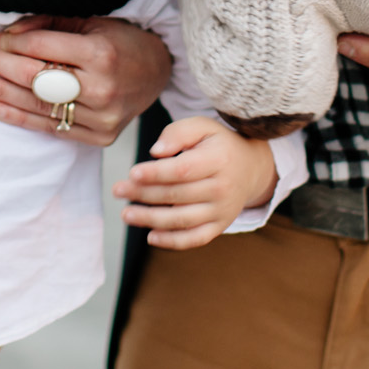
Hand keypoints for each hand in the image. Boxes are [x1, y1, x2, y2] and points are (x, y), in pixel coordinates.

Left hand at [0, 15, 171, 145]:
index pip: (41, 48)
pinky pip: (52, 128)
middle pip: (34, 78)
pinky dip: (20, 118)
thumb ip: (48, 25)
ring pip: (38, 105)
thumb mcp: (90, 21)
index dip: (8, 44)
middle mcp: (101, 87)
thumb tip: (6, 34)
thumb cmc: (121, 41)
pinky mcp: (100, 136)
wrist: (158, 71)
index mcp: (100, 53)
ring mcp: (102, 117)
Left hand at [113, 117, 277, 248]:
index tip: (132, 173)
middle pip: (178, 195)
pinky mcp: (220, 226)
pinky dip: (172, 241)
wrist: (250, 168)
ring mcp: (222, 210)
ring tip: (127, 214)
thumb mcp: (202, 127)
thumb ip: (178, 133)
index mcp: (219, 160)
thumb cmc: (218, 144)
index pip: (183, 170)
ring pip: (183, 219)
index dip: (156, 174)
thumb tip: (156, 152)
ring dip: (151, 219)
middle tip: (118, 191)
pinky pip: (195, 238)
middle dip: (144, 194)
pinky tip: (151, 236)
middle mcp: (223, 188)